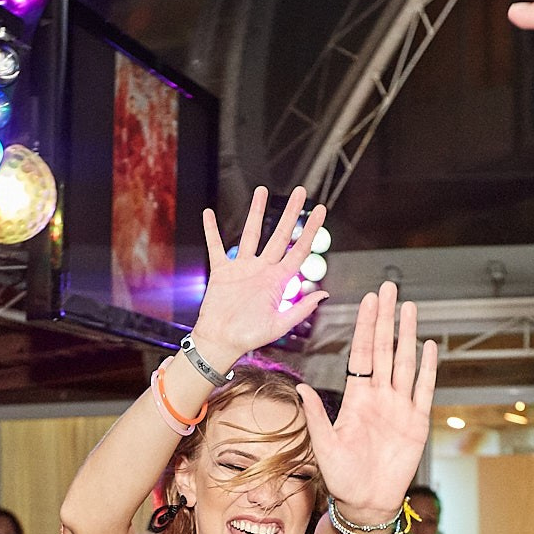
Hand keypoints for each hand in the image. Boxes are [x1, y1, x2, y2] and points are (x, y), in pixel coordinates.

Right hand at [192, 186, 328, 370]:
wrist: (221, 342)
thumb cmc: (249, 337)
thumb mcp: (279, 325)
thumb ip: (301, 310)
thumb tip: (324, 294)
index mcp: (278, 281)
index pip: (299, 250)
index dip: (311, 230)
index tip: (320, 210)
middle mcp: (262, 270)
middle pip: (280, 235)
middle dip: (291, 213)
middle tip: (301, 191)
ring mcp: (242, 268)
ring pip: (251, 233)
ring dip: (256, 212)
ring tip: (262, 191)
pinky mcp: (221, 271)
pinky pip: (216, 246)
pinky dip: (211, 230)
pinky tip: (209, 213)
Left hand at [297, 281, 435, 521]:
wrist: (366, 502)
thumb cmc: (341, 477)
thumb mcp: (324, 445)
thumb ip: (317, 415)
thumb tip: (301, 387)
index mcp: (356, 398)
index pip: (361, 353)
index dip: (364, 326)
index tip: (367, 300)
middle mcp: (379, 396)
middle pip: (383, 349)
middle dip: (386, 319)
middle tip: (389, 288)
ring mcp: (399, 407)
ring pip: (404, 363)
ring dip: (407, 335)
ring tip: (410, 308)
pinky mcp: (416, 422)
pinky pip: (423, 390)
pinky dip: (427, 368)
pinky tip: (428, 346)